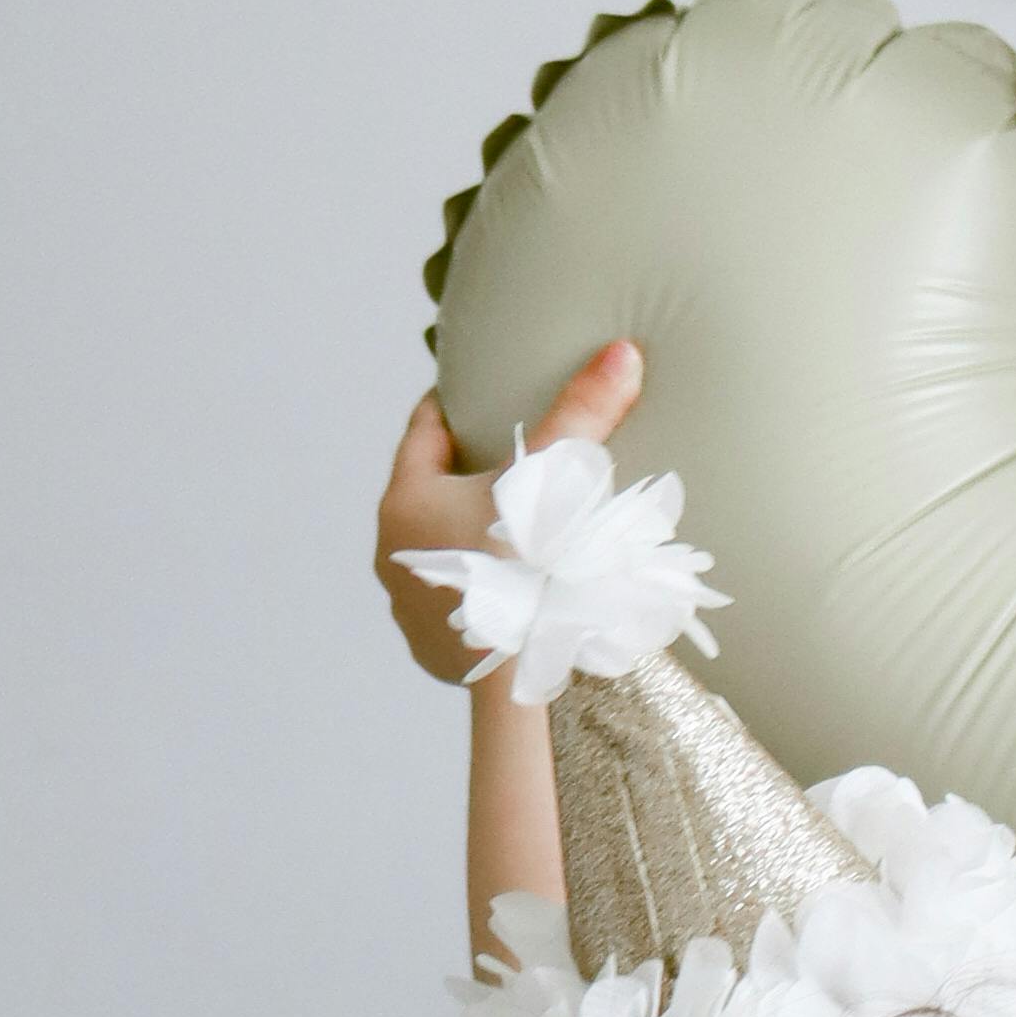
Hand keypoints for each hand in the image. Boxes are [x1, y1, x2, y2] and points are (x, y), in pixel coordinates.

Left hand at [374, 342, 642, 684]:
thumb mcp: (556, 478)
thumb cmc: (532, 564)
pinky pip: (452, 607)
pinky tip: (512, 590)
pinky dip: (477, 592)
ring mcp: (407, 608)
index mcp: (407, 501)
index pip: (423, 431)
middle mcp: (393, 554)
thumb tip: (622, 351)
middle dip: (464, 475)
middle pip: (428, 494)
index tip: (469, 391)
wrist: (530, 665)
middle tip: (505, 456)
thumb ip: (584, 413)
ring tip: (512, 528)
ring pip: (438, 554)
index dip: (450, 405)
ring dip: (468, 538)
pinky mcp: (430, 652)